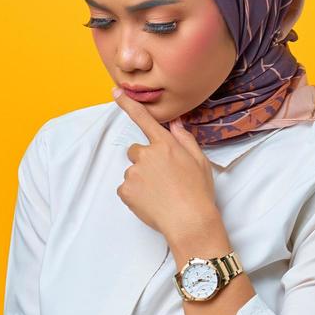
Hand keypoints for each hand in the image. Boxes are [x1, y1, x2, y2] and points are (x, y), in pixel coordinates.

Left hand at [112, 87, 220, 242]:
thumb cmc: (198, 192)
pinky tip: (152, 202)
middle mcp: (146, 154)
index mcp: (165, 145)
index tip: (115, 92)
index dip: (128, 104)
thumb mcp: (199, 161)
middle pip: (136, 151)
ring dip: (142, 180)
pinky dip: (136, 195)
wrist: (189, 222)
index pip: (144, 119)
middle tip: (162, 178)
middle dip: (145, 161)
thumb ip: (184, 139)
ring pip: (133, 172)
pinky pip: (127, 189)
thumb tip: (175, 124)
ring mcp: (134, 173)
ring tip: (160, 194)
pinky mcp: (126, 191)